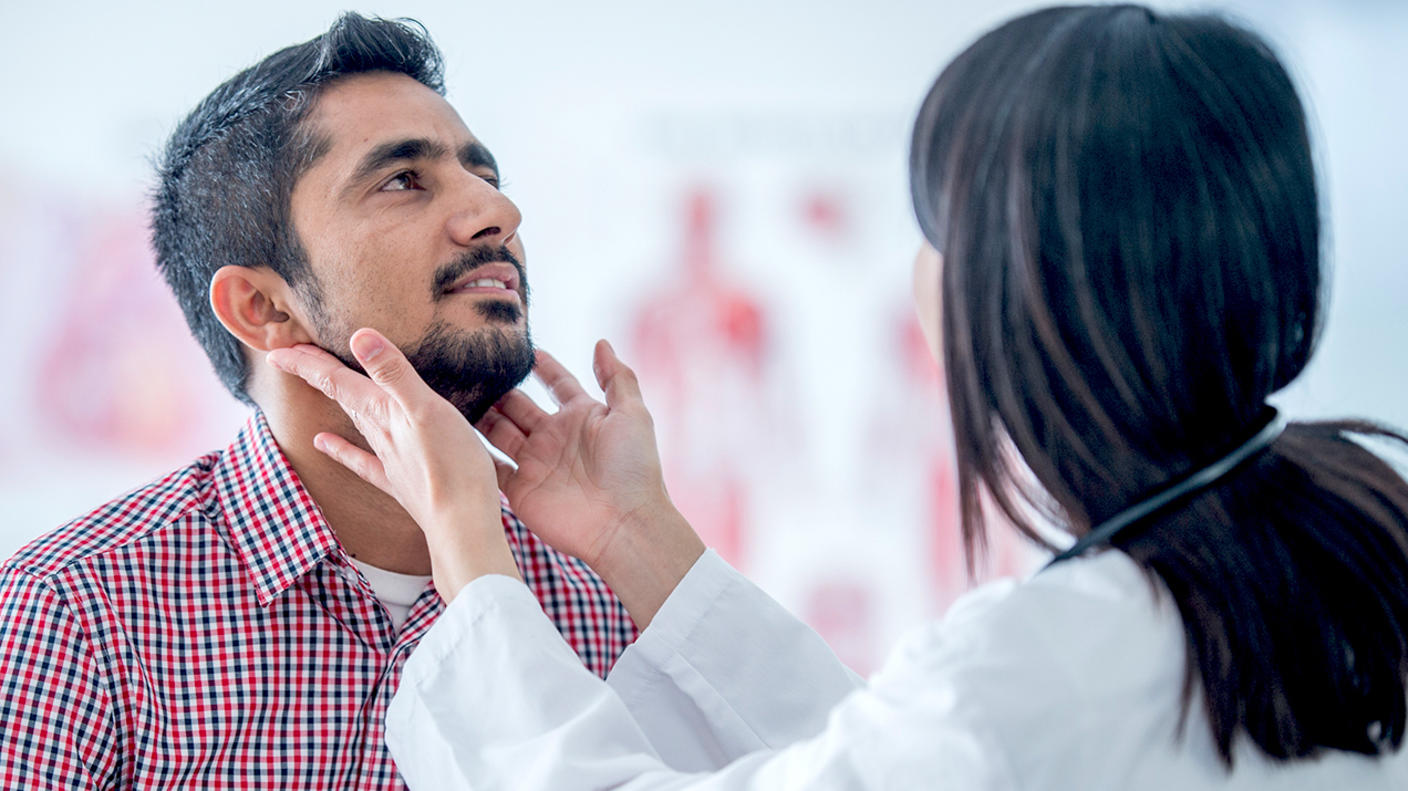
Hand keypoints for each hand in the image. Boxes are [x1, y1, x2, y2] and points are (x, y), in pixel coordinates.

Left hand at [266, 328, 519, 599]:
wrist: (462, 524)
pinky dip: (341, 451)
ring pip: (353, 422)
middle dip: (317, 373)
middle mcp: (380, 433)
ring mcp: (389, 459)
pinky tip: (324, 444)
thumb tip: (358, 336)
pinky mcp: (400, 482)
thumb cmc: (452, 466)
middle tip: (291, 354)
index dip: (307, 364)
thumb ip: (393, 373)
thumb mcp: (426, 409)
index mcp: (384, 413)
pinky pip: (362, 462)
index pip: (337, 381)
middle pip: (342, 396)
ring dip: (335, 400)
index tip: (275, 351)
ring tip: (317, 383)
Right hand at [479, 341, 703, 625]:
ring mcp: (535, 463)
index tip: (517, 346)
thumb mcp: (632, 414)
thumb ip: (617, 377)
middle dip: (497, 387)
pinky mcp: (519, 490)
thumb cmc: (633, 468)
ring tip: (451, 391)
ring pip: (498, 431)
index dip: (540, 365)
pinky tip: (451, 432)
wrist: (623, 524)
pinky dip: (472, 452)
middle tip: (468, 367)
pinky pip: (490, 467)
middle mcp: (554, 436)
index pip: (556, 383)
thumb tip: (601, 343)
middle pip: (518, 405)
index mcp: (581, 415)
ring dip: (479, 414)